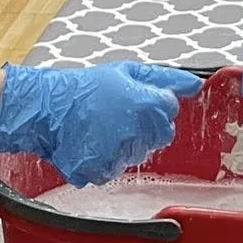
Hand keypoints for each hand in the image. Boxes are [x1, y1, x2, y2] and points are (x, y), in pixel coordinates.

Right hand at [0, 61, 204, 185]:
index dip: (155, 103)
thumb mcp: (127, 72)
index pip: (170, 109)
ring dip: (126, 143)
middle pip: (160, 135)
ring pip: (138, 153)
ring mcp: (119, 154)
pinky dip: (106, 159)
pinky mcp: (102, 170)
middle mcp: (137, 131)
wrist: (46, 108)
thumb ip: (166, 78)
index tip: (136, 100)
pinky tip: (93, 143)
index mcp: (146, 105)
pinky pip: (116, 169)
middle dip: (146, 126)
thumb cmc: (86, 87)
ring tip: (102, 127)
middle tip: (120, 114)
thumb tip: (196, 85)